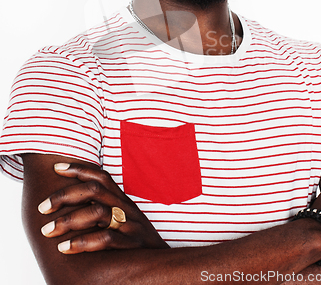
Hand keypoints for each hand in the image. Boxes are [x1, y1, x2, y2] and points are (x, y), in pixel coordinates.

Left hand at [38, 162, 168, 253]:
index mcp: (123, 201)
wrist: (165, 266)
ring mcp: (130, 226)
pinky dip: (83, 242)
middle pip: (94, 190)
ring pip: (97, 212)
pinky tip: (66, 248)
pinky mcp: (132, 245)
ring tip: (48, 231)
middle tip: (42, 207)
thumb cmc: (137, 244)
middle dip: (65, 195)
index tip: (57, 168)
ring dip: (68, 220)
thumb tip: (74, 208)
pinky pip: (106, 239)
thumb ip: (104, 211)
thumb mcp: (124, 222)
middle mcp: (126, 209)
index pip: (101, 176)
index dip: (80, 168)